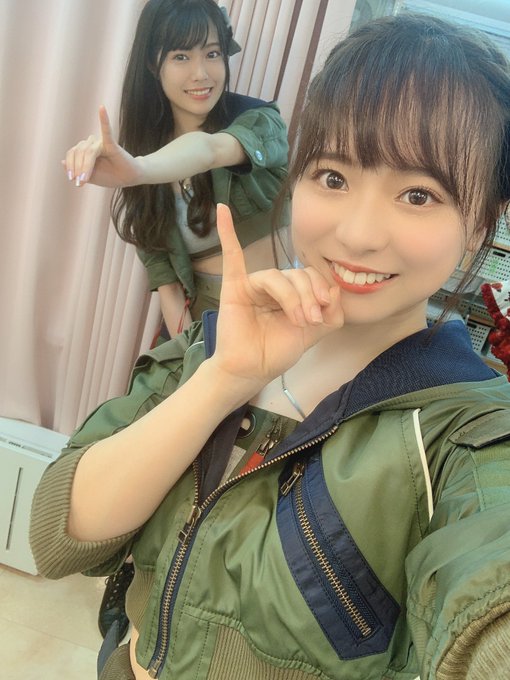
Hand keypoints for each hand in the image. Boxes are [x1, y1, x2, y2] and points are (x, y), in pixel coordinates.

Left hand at [62, 106, 142, 187]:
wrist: (129, 178)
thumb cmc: (111, 176)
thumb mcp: (91, 177)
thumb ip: (78, 171)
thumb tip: (62, 162)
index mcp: (86, 150)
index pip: (72, 153)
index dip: (70, 166)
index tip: (73, 180)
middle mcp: (92, 143)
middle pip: (78, 152)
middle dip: (77, 168)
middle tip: (80, 182)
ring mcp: (101, 143)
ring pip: (87, 152)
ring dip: (85, 167)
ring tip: (85, 180)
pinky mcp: (111, 144)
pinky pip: (106, 131)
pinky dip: (104, 119)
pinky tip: (101, 108)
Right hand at [211, 204, 343, 394]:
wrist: (251, 371)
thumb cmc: (276, 352)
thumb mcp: (313, 335)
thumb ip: (330, 315)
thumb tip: (335, 289)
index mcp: (291, 293)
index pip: (310, 277)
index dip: (320, 291)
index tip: (324, 315)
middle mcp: (274, 286)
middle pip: (296, 275)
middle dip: (308, 297)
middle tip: (310, 321)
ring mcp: (253, 284)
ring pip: (277, 276)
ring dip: (292, 297)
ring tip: (297, 320)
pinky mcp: (234, 287)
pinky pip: (232, 257)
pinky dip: (227, 233)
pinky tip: (223, 212)